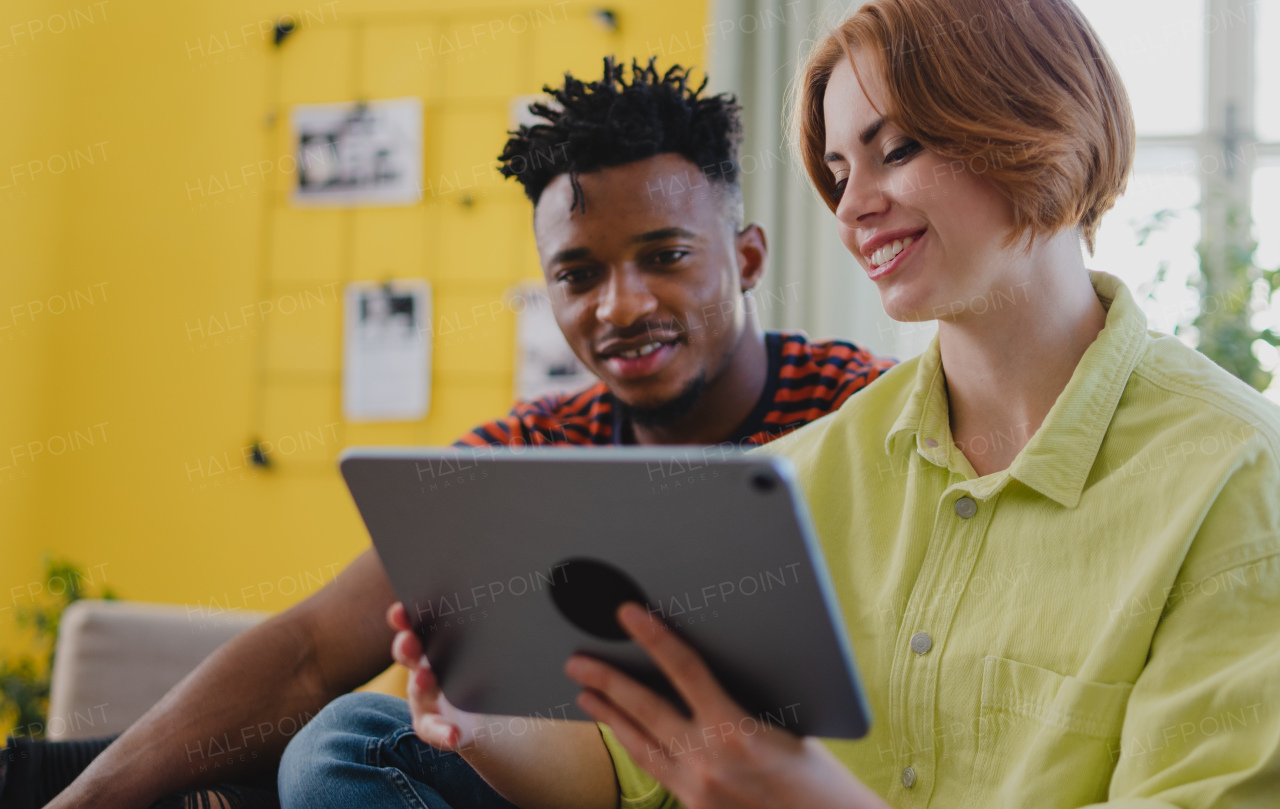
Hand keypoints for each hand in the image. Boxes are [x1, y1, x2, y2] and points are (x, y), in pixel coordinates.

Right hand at [386, 602, 486, 751]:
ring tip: (427, 679)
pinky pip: (436, 731)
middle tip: (410, 640)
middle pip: (409, 655)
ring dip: (421, 684)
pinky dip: (444, 733)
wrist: (480, 716)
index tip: (401, 609)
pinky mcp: (434, 728)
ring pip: (418, 692)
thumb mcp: (477, 649)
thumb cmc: (476, 671)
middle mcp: (421, 670)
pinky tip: (454, 735)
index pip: (414, 627)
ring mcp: (424, 701)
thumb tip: (508, 602)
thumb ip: (483, 629)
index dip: (404, 618)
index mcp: (432, 645)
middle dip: (407, 646)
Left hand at [565, 603, 887, 808]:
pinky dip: (634, 745)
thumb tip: (703, 669)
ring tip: (584, 695)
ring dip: (609, 716)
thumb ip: (744, 699)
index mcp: (736, 732)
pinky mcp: (694, 808)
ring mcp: (695, 790)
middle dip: (607, 680)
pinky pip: (655, 769)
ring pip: (639, 745)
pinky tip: (621, 733)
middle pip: (644, 710)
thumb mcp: (788, 725)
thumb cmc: (820, 779)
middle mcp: (707, 762)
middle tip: (576, 660)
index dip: (655, 638)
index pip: (685, 670)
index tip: (629, 614)